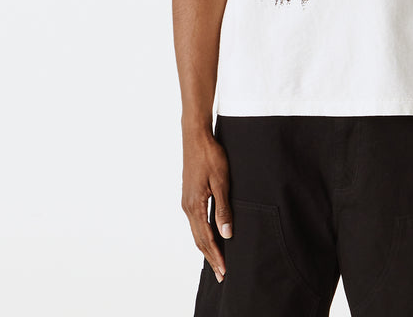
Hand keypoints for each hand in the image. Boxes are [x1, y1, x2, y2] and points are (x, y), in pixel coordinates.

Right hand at [181, 129, 232, 282]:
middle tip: (221, 274)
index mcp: (195, 206)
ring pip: (196, 231)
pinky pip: (195, 222)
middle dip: (210, 257)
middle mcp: (187, 206)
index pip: (206, 238)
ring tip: (215, 260)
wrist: (196, 137)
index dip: (216, 255)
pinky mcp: (189, 195)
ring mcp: (186, 201)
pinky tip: (209, 237)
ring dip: (206, 247)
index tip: (224, 270)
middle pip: (198, 239)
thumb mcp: (221, 182)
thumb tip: (226, 234)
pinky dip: (202, 234)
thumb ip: (223, 208)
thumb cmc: (210, 156)